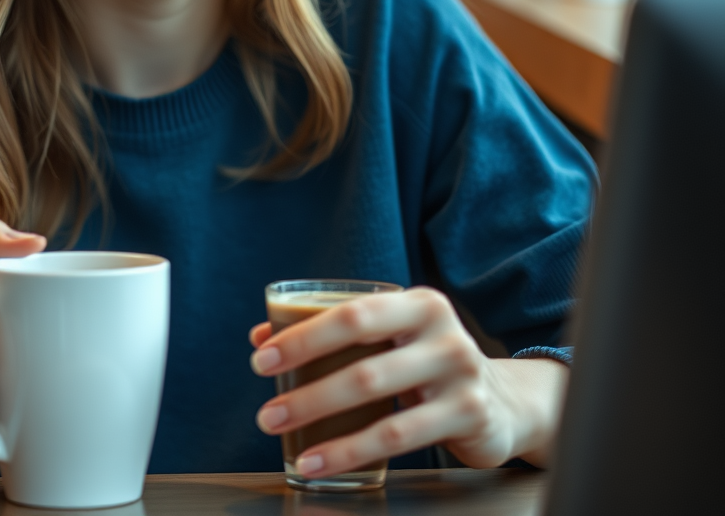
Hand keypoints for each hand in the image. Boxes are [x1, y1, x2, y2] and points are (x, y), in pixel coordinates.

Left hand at [249, 287, 567, 478]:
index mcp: (417, 303)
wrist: (502, 402)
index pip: (351, 313)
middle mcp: (441, 332)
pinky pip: (397, 437)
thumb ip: (332, 332)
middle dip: (305, 383)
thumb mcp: (389, 339)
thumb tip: (260, 336)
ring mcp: (459, 373)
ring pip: (376, 398)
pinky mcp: (468, 415)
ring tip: (280, 430)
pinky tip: (317, 461)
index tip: (262, 357)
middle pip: (361, 355)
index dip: (303, 334)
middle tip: (265, 406)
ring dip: (319, 416)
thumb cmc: (426, 363)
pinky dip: (348, 451)